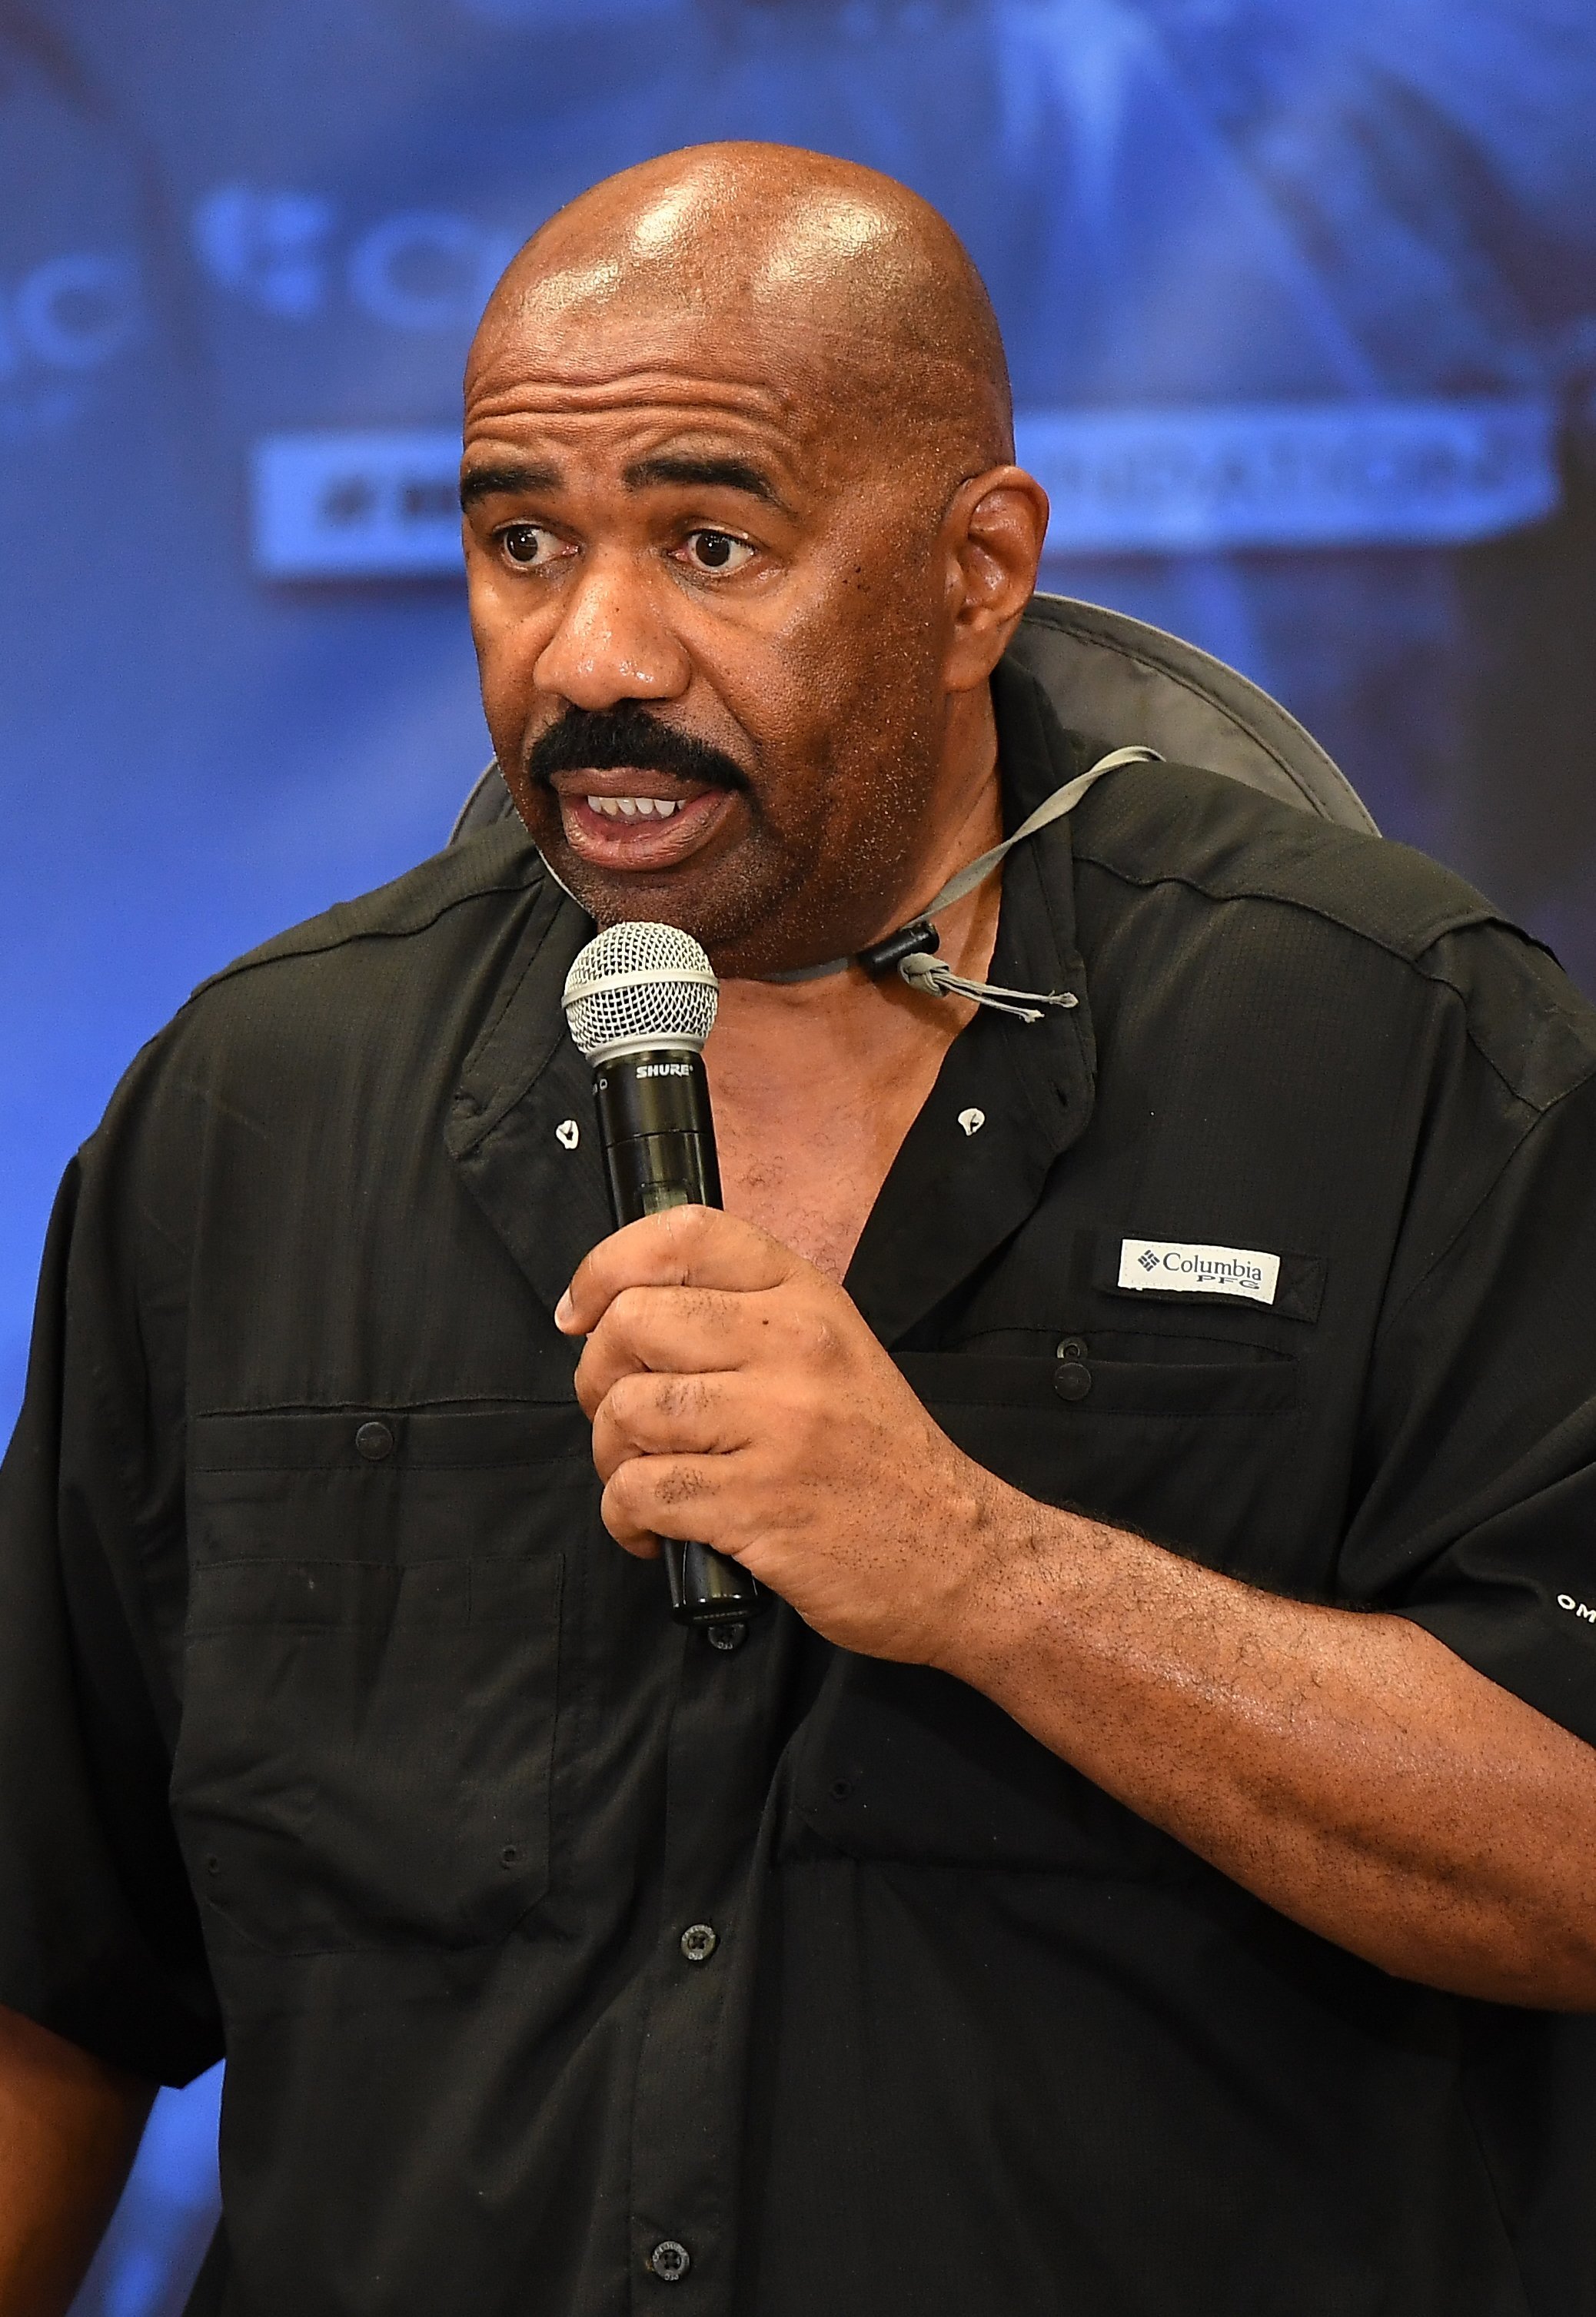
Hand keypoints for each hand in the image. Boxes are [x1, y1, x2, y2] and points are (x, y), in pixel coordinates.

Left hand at [555, 1206, 1002, 1659]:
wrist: (959, 1554)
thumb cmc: (881, 1458)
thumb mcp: (836, 1349)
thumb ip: (746, 1317)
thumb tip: (627, 1313)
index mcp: (806, 1299)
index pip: (683, 1235)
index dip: (605, 1267)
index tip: (581, 1312)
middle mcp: (792, 1349)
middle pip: (631, 1324)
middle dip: (595, 1376)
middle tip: (618, 1414)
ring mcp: (776, 1428)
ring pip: (626, 1412)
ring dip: (609, 1455)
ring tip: (640, 1476)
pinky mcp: (758, 1507)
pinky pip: (640, 1494)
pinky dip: (624, 1518)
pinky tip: (653, 1530)